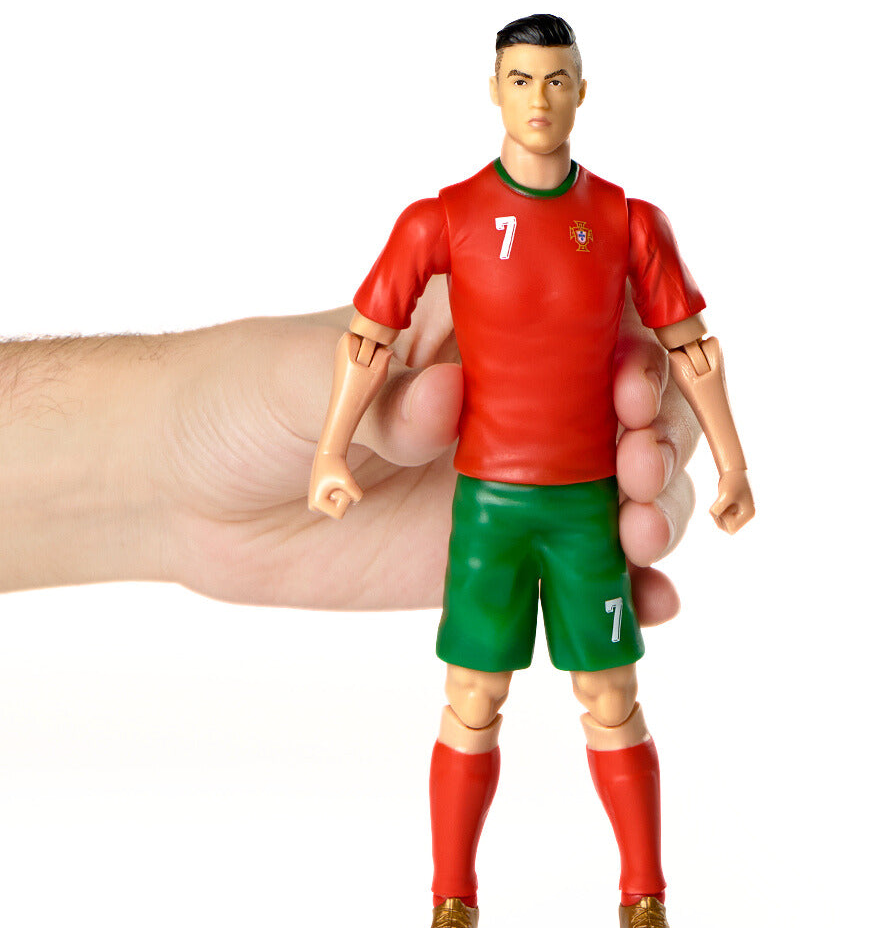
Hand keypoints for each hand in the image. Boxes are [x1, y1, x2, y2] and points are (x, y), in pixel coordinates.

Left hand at [152, 277, 701, 618]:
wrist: (186, 494)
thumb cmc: (236, 397)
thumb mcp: (300, 376)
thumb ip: (382, 398)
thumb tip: (452, 402)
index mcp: (475, 335)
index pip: (584, 323)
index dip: (630, 346)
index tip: (630, 381)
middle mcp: (509, 406)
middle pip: (621, 412)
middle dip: (654, 438)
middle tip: (637, 468)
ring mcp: (507, 485)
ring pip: (614, 493)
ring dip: (651, 512)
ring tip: (643, 537)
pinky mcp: (490, 554)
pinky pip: (570, 569)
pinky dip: (621, 588)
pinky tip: (646, 604)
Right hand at [308, 452, 363, 517]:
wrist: (329, 454)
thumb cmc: (336, 466)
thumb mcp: (348, 480)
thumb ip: (356, 494)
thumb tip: (358, 500)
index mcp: (315, 503)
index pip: (339, 515)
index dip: (344, 500)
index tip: (338, 486)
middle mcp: (314, 505)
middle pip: (340, 514)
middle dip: (344, 498)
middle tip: (338, 483)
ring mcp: (319, 503)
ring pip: (341, 508)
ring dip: (344, 494)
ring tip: (336, 481)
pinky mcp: (324, 499)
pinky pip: (342, 503)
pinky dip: (345, 492)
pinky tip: (336, 482)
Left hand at [710, 469, 754, 533]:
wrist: (733, 469)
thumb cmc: (731, 481)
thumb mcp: (725, 494)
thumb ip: (719, 508)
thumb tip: (714, 514)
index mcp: (749, 514)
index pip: (732, 529)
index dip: (724, 520)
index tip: (723, 506)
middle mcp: (747, 515)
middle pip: (728, 528)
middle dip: (720, 518)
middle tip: (718, 504)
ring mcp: (741, 512)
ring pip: (724, 523)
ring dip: (717, 514)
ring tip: (718, 500)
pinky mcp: (735, 508)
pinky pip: (722, 517)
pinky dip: (717, 510)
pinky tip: (720, 499)